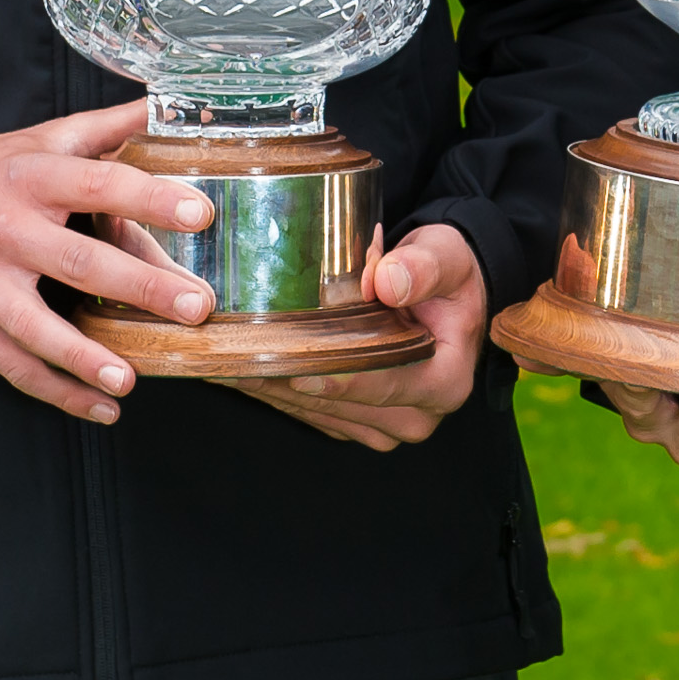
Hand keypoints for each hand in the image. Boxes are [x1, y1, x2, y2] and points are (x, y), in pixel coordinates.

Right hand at [0, 97, 212, 423]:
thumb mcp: (43, 139)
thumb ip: (109, 126)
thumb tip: (169, 104)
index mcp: (33, 176)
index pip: (98, 183)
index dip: (149, 197)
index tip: (199, 212)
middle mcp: (6, 228)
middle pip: (76, 261)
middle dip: (139, 286)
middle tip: (195, 306)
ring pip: (33, 325)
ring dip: (83, 356)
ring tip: (129, 379)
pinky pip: (11, 363)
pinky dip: (56, 390)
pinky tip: (101, 407)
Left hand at [236, 226, 488, 450]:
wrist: (443, 292)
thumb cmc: (446, 274)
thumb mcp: (446, 256)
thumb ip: (423, 266)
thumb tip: (389, 281)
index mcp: (446, 380)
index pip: (388, 385)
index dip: (342, 381)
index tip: (300, 373)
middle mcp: (418, 413)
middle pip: (346, 405)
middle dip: (293, 384)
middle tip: (241, 358)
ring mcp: (387, 423)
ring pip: (322, 414)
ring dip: (277, 392)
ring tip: (231, 362)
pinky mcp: (360, 422)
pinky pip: (315, 414)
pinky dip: (281, 394)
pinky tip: (247, 371)